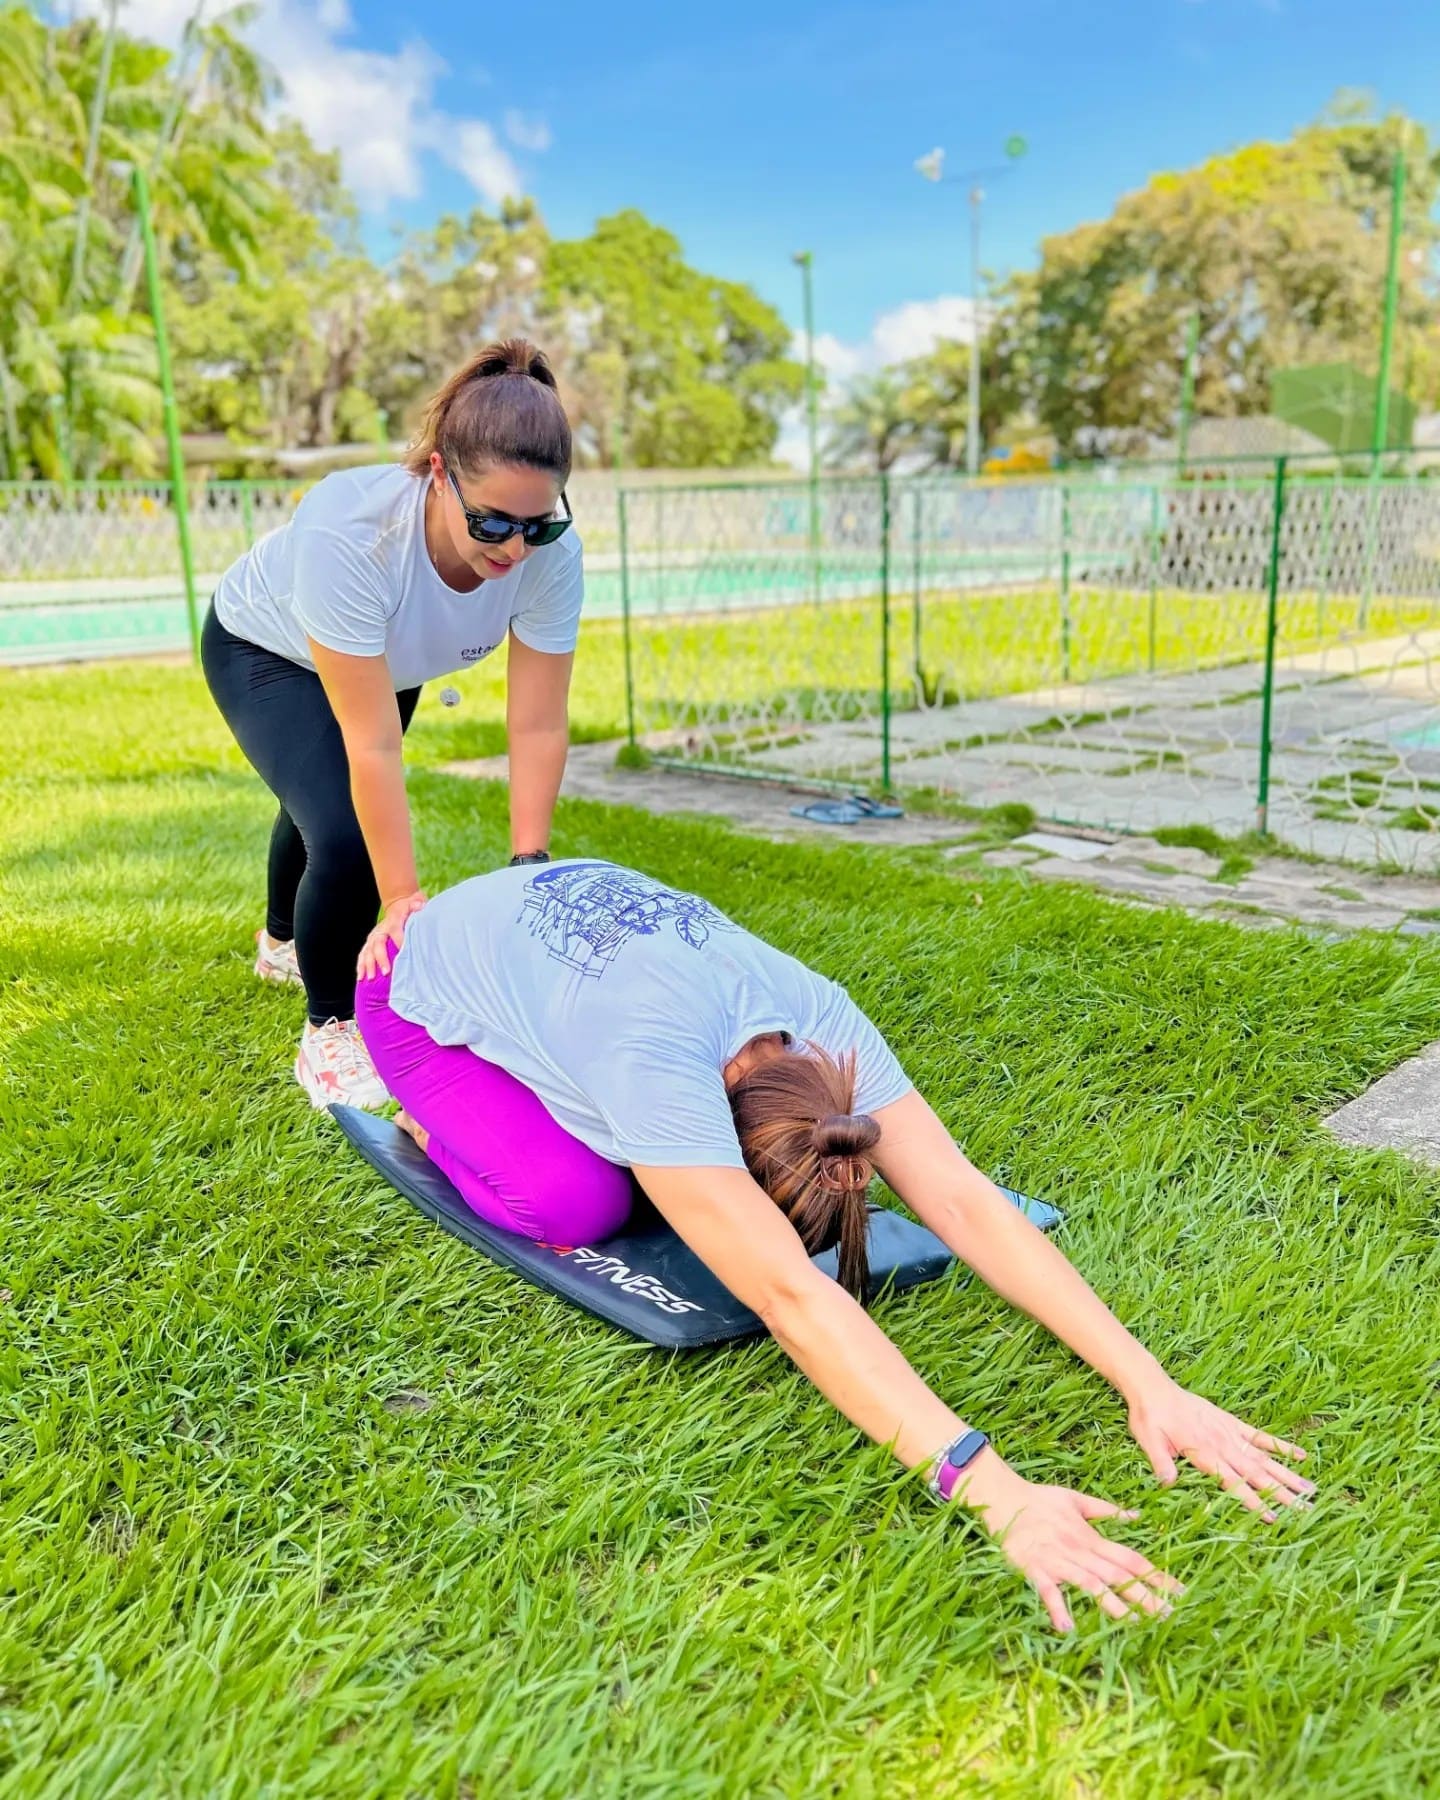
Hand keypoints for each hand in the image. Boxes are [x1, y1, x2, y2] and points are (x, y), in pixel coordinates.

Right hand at [357, 891, 426, 980]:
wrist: (399, 904)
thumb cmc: (410, 907)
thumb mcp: (417, 903)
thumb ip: (418, 906)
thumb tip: (420, 906)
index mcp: (393, 920)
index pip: (395, 931)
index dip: (399, 941)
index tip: (404, 954)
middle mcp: (381, 929)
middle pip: (378, 944)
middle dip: (381, 959)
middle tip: (386, 972)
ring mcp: (374, 936)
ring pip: (367, 951)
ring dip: (368, 965)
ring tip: (369, 978)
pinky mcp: (370, 942)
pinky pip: (363, 954)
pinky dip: (361, 966)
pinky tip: (360, 977)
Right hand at [957, 1450, 1181, 1633]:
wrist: (1003, 1496)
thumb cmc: (1039, 1499)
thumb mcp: (1077, 1499)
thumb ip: (1106, 1511)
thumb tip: (1136, 1516)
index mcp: (1091, 1538)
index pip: (1131, 1559)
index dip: (1156, 1576)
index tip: (1179, 1592)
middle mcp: (1080, 1551)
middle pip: (1118, 1576)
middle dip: (1145, 1596)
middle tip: (1169, 1616)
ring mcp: (1058, 1561)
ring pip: (1091, 1584)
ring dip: (1113, 1604)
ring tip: (1135, 1624)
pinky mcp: (1035, 1568)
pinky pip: (1048, 1590)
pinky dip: (1057, 1607)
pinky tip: (1067, 1627)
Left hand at [1127, 1374, 1314, 1520]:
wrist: (1153, 1387)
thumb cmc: (1149, 1418)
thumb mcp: (1148, 1440)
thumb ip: (1161, 1461)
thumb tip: (1167, 1484)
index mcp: (1204, 1452)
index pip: (1233, 1482)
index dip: (1253, 1501)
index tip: (1273, 1518)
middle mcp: (1222, 1443)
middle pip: (1257, 1473)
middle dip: (1281, 1493)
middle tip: (1306, 1510)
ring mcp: (1230, 1432)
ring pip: (1264, 1457)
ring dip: (1287, 1474)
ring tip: (1311, 1490)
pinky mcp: (1231, 1422)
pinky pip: (1260, 1435)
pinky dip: (1279, 1446)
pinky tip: (1300, 1455)